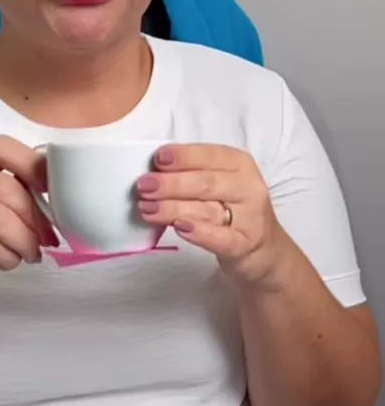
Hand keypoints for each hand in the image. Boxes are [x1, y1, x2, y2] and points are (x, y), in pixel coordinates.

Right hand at [0, 136, 58, 311]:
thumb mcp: (2, 207)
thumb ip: (21, 189)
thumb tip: (61, 189)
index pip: (0, 147)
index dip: (30, 163)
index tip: (52, 186)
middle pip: (4, 187)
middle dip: (35, 215)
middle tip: (49, 237)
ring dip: (25, 240)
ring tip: (32, 253)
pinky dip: (8, 256)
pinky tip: (9, 261)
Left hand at [136, 143, 285, 288]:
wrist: (262, 250)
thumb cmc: (230, 209)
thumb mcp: (218, 184)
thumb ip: (191, 174)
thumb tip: (153, 170)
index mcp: (239, 164)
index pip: (210, 155)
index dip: (184, 157)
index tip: (157, 159)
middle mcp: (248, 187)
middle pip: (206, 183)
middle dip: (171, 184)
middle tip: (143, 186)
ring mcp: (250, 217)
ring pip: (207, 210)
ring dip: (174, 208)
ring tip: (148, 208)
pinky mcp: (246, 245)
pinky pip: (221, 238)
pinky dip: (200, 232)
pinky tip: (180, 227)